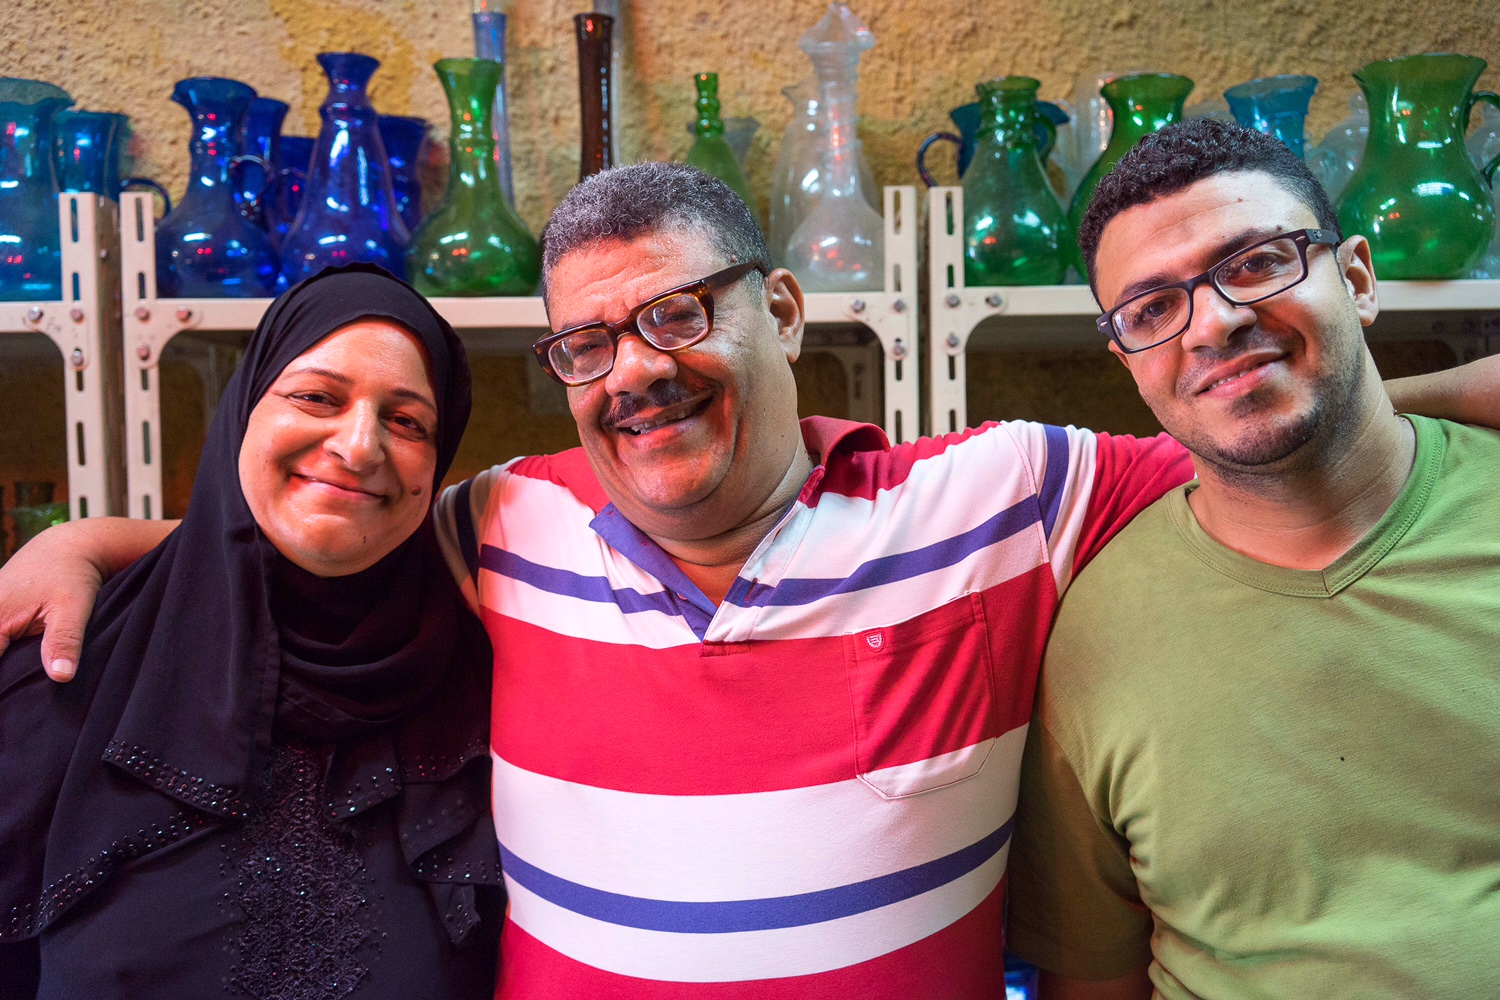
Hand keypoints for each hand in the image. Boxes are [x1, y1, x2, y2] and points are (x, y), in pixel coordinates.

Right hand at [0, 516, 174, 681]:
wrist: (67, 548)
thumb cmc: (71, 575)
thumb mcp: (73, 608)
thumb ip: (64, 641)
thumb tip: (61, 677)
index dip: (6, 682)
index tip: (17, 695)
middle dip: (9, 671)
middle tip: (27, 686)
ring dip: (9, 662)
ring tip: (26, 673)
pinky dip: (8, 649)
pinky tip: (21, 659)